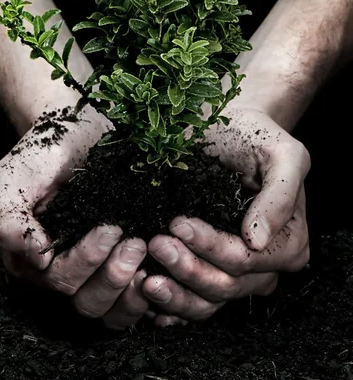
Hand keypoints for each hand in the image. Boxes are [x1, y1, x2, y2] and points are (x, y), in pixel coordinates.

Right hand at [0, 107, 148, 329]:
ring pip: (111, 308)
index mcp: (34, 259)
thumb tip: (38, 261)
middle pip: (86, 300)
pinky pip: (136, 299)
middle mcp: (64, 270)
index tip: (111, 229)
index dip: (86, 261)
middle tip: (136, 241)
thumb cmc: (43, 151)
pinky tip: (163, 269)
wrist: (79, 128)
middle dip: (113, 274)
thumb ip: (11, 221)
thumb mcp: (12, 179)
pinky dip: (150, 293)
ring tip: (147, 248)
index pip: (58, 280)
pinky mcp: (123, 263)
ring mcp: (96, 270)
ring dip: (132, 287)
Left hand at [142, 106, 310, 325]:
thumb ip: (279, 195)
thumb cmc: (257, 137)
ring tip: (146, 277)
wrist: (232, 129)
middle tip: (156, 243)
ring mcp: (237, 273)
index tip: (178, 223)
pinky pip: (193, 302)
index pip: (246, 259)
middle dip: (188, 267)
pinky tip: (147, 298)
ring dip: (176, 294)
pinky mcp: (211, 271)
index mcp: (288, 242)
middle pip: (225, 283)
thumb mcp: (283, 155)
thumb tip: (258, 238)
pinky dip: (171, 305)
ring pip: (208, 301)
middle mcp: (264, 265)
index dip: (212, 247)